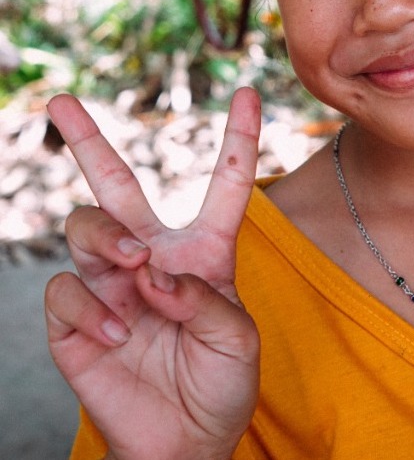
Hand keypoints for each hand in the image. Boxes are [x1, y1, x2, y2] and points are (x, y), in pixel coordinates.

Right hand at [44, 88, 260, 459]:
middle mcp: (152, 255)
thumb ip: (204, 299)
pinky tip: (119, 336)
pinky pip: (67, 291)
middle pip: (114, 184)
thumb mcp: (237, 340)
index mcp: (204, 250)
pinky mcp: (77, 321)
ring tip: (133, 267)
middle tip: (61, 101)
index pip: (224, 183)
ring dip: (108, 239)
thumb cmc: (221, 383)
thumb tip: (154, 273)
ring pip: (86, 226)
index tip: (248, 92)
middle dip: (86, 140)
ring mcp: (110, 285)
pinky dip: (92, 310)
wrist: (184, 443)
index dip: (239, 138)